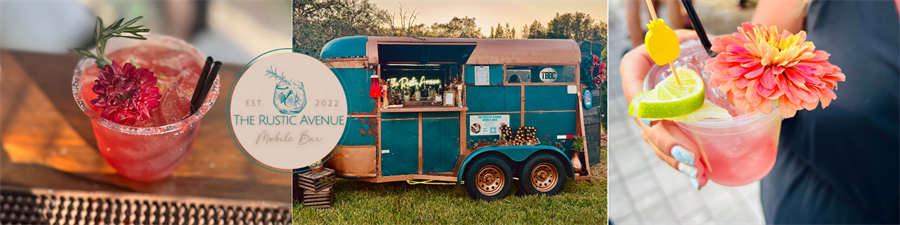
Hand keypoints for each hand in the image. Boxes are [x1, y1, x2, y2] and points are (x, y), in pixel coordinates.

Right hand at [620, 29, 708, 188]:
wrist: (705, 57)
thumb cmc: (694, 43)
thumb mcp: (692, 38)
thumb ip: (693, 43)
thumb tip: (707, 50)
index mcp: (638, 65)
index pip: (631, 84)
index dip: (640, 104)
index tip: (654, 119)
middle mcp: (641, 93)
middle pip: (647, 122)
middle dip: (667, 142)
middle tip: (689, 155)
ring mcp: (653, 114)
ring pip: (657, 140)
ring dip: (675, 159)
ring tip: (696, 173)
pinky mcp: (668, 127)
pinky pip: (670, 147)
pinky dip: (683, 162)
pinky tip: (699, 176)